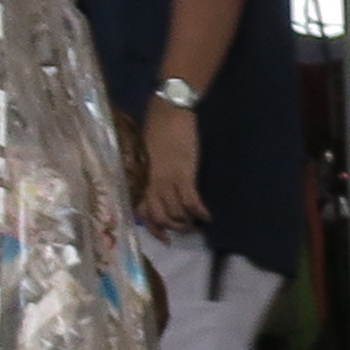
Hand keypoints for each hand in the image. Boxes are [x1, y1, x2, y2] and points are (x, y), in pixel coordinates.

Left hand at [134, 99, 202, 230]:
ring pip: (176, 213)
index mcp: (141, 177)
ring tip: (197, 223)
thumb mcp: (145, 153)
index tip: (165, 239)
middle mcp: (151, 183)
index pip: (143, 211)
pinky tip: (208, 216)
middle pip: (161, 217)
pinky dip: (200, 212)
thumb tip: (153, 188)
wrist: (170, 111)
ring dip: (187, 222)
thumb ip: (148, 172)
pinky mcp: (184, 174)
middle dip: (174, 228)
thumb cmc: (156, 127)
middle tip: (185, 229)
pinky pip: (191, 201)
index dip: (155, 229)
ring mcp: (167, 180)